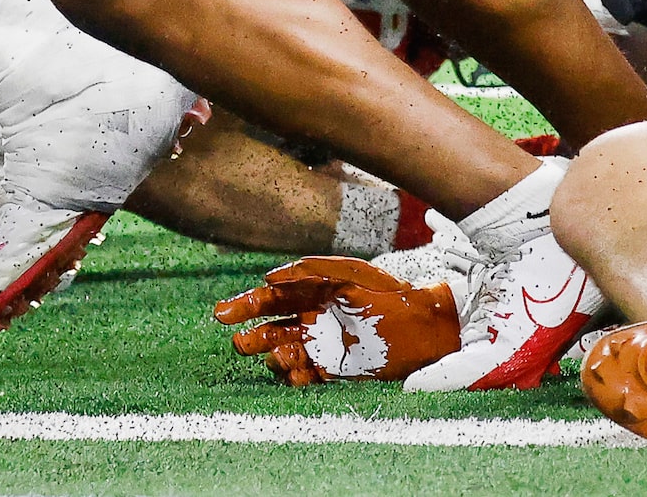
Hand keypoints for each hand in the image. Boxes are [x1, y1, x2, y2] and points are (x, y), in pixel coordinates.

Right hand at [212, 257, 459, 385]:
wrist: (423, 327)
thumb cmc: (387, 293)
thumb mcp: (348, 272)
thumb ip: (309, 270)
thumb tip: (269, 277)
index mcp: (313, 292)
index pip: (271, 298)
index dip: (245, 305)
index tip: (222, 314)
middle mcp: (313, 318)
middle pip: (270, 327)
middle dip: (251, 334)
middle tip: (237, 341)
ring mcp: (323, 345)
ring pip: (284, 352)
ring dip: (272, 355)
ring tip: (276, 355)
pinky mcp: (335, 370)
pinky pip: (305, 376)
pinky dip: (293, 377)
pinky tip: (292, 373)